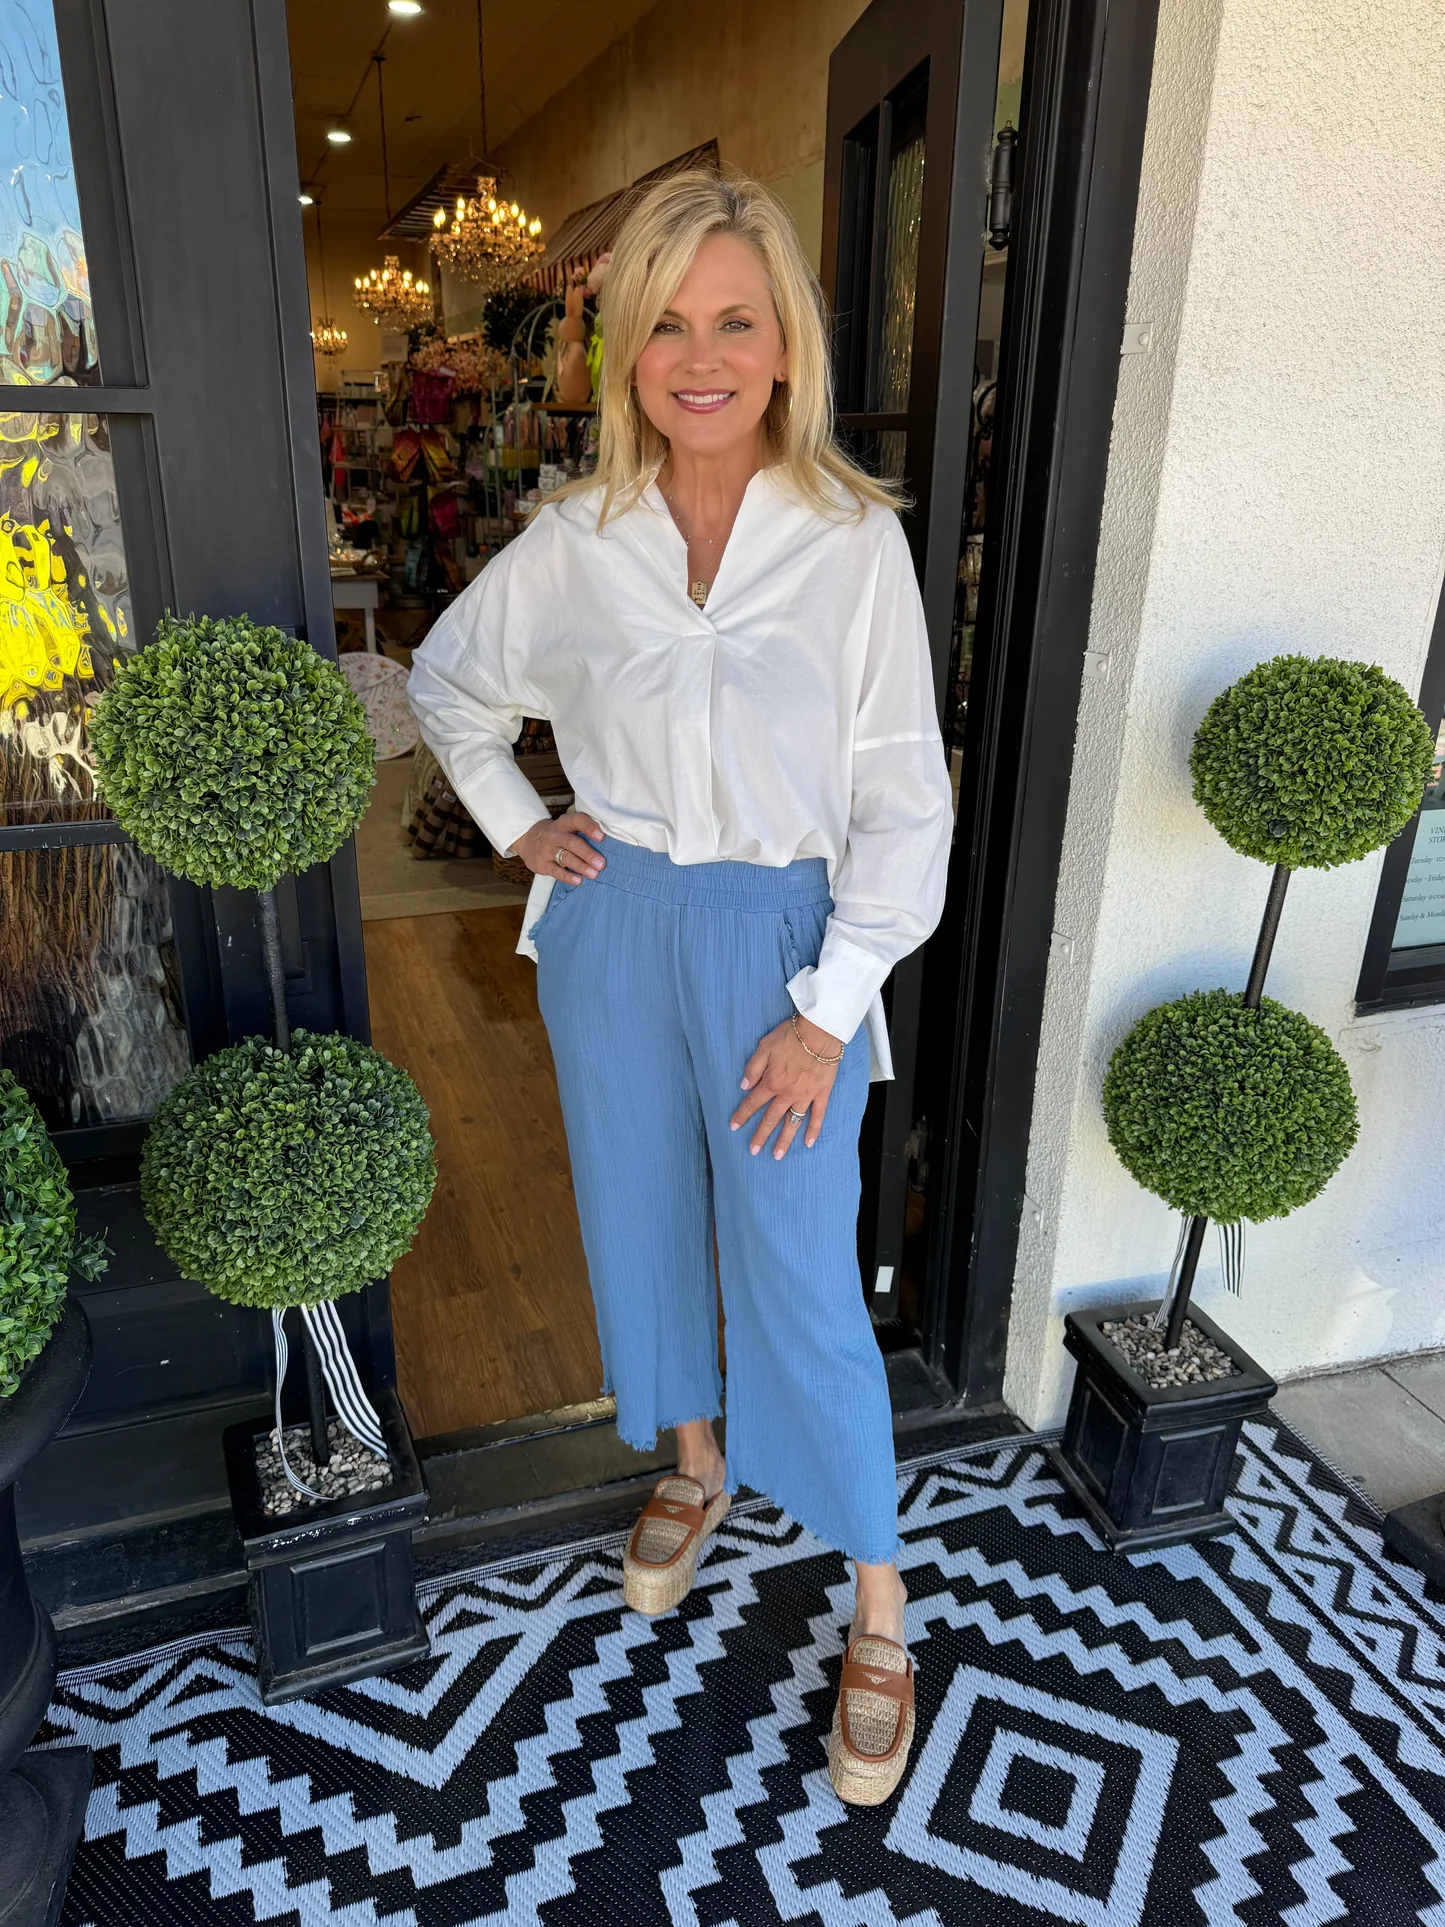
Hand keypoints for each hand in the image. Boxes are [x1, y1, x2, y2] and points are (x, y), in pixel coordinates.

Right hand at [513, 809, 605, 883]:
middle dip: (588, 854)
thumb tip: (608, 846)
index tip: (602, 836)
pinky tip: (578, 880)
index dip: (589, 827)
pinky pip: (556, 871)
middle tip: (601, 863)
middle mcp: (554, 835)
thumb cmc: (556, 834)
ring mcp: (547, 850)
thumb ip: (581, 832)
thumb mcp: (565, 827)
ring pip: (565, 857)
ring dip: (581, 866)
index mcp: (564, 823)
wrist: (527, 839)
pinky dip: (568, 876)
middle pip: (572, 843)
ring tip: (594, 874)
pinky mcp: (542, 864)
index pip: (577, 820)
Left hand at [730, 1013, 842, 1158]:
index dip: (742, 1115)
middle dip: (760, 1135)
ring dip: (784, 1140)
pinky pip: (817, 1116)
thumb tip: (744, 1086)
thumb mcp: (765, 1047)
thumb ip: (753, 1068)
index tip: (734, 1126)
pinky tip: (808, 1143)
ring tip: (777, 1155)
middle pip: (771, 1118)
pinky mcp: (822, 1093)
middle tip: (753, 1150)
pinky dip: (813, 1130)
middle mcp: (787, 1094)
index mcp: (771, 1082)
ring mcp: (806, 1096)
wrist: (820, 1032)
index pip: (753, 1103)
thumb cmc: (791, 1036)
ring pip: (792, 1122)